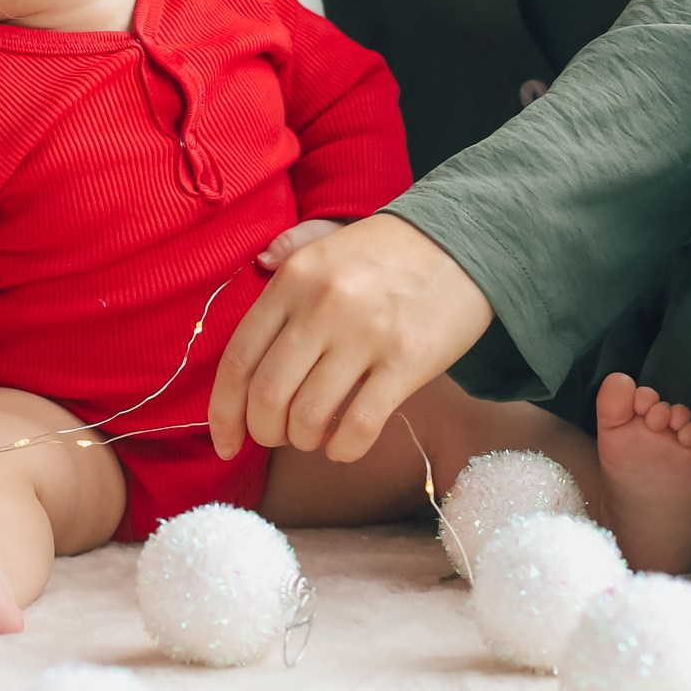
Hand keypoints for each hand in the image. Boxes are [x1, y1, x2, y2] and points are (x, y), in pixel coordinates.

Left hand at [209, 211, 493, 463]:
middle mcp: (322, 306)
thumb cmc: (390, 252)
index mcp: (293, 280)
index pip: (238, 360)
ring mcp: (365, 335)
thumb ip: (288, 252)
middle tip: (276, 436)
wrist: (467, 241)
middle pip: (268, 396)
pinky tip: (343, 444)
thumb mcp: (330, 243)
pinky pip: (359, 427)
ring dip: (304, 441)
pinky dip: (342, 449)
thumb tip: (258, 263)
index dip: (223, 412)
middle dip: (264, 432)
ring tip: (313, 435)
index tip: (224, 442)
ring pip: (309, 417)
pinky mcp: (406, 362)